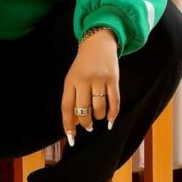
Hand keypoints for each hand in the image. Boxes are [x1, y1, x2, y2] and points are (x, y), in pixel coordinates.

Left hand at [62, 28, 119, 144]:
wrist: (98, 43)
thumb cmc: (83, 65)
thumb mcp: (73, 78)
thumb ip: (72, 98)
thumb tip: (74, 123)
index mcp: (70, 80)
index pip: (67, 107)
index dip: (68, 124)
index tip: (70, 137)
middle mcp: (84, 80)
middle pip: (83, 110)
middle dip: (86, 123)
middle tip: (88, 127)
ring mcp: (100, 79)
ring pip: (99, 109)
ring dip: (98, 117)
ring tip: (98, 116)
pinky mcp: (114, 80)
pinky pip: (114, 103)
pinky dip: (112, 114)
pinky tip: (110, 120)